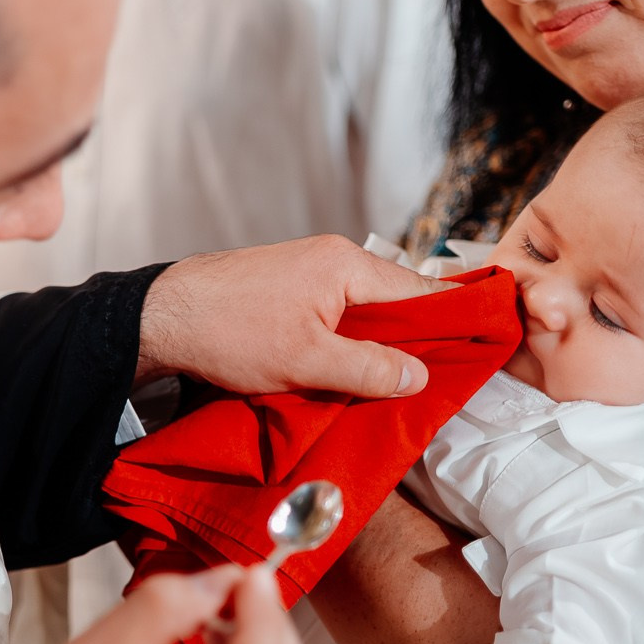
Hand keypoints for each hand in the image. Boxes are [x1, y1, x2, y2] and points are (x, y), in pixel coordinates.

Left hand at [136, 235, 444, 396]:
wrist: (161, 317)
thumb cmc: (228, 332)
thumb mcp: (308, 362)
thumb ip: (368, 368)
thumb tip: (420, 376)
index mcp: (346, 266)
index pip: (422, 290)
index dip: (454, 320)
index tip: (482, 345)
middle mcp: (332, 259)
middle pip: (395, 300)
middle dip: (414, 340)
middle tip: (438, 379)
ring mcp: (307, 271)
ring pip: (363, 311)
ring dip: (376, 345)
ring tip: (394, 384)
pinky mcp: (286, 289)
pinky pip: (335, 315)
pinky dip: (346, 341)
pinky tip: (347, 371)